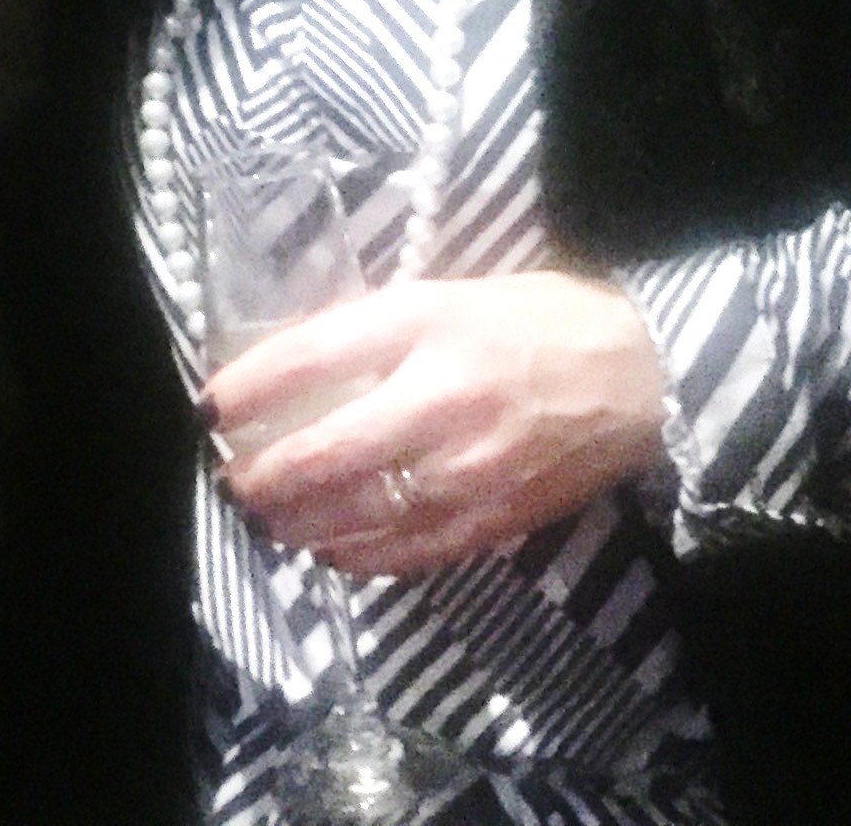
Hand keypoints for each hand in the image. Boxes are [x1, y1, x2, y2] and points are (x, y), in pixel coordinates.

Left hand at [206, 274, 669, 577]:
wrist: (641, 375)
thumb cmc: (540, 321)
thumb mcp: (451, 294)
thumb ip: (378, 331)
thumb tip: (298, 369)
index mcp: (428, 325)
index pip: (312, 357)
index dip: (248, 388)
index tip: (208, 408)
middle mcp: (439, 397)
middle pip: (322, 451)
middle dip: (259, 474)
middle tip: (228, 478)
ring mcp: (466, 468)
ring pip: (355, 512)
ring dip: (296, 521)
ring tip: (266, 518)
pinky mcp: (492, 519)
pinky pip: (405, 551)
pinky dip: (355, 555)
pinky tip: (329, 549)